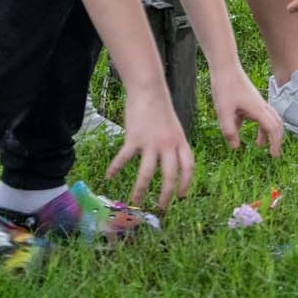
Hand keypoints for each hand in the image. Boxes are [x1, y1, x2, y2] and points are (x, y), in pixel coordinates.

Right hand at [109, 91, 196, 210]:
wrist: (149, 89)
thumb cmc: (160, 109)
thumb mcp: (174, 127)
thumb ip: (174, 145)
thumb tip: (171, 162)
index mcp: (180, 142)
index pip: (188, 167)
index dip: (186, 183)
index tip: (181, 196)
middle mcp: (168, 145)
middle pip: (169, 175)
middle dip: (165, 195)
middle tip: (161, 209)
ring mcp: (151, 142)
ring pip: (147, 173)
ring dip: (140, 190)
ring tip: (135, 202)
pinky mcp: (135, 138)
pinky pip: (124, 158)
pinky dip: (115, 168)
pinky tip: (109, 176)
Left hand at [209, 62, 284, 157]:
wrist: (225, 67)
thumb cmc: (225, 88)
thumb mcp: (223, 112)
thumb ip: (229, 131)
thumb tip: (236, 147)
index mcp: (258, 109)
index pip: (273, 129)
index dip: (275, 143)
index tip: (273, 156)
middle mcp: (261, 106)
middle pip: (276, 124)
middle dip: (277, 139)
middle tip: (273, 153)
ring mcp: (257, 102)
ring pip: (269, 119)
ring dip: (266, 132)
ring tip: (258, 144)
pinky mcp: (250, 99)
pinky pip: (257, 114)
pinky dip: (254, 124)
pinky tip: (239, 129)